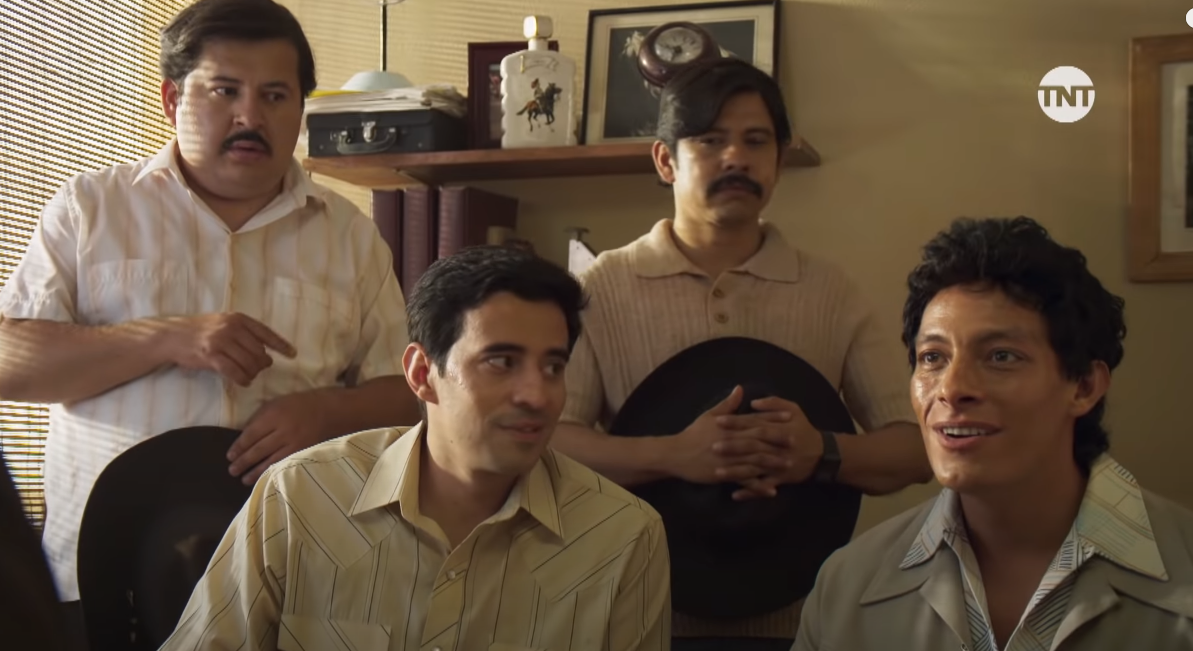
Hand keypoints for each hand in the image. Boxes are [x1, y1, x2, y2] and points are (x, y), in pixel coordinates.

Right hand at [161, 312, 295, 386]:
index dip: (281, 344)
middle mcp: (231, 328)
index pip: (266, 332)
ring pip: (249, 363)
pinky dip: (242, 379)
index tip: (293, 354)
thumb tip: (266, 350)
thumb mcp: (225, 323)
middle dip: (261, 365)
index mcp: (238, 319)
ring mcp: (221, 341)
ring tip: (248, 376)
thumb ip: (244, 332)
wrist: (173, 336)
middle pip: (259, 352)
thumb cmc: (202, 331)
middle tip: (257, 369)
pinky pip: (235, 372)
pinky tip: (243, 381)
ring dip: (252, 373)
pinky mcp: (211, 355)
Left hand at [227, 390, 332, 483]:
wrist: (327, 411)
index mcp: (274, 415)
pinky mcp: (304, 453)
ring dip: (255, 472)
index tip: (229, 456)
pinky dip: (273, 472)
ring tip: (244, 480)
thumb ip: (259, 418)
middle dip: (244, 462)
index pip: (251, 434)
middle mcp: (284, 430)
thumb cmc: (297, 406)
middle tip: (232, 471)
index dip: (239, 447)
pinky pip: (285, 465)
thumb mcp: (276, 404)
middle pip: (259, 449)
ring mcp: (295, 443)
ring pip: (271, 461)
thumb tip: (243, 436)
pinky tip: (264, 478)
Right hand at [665, 386, 792, 484]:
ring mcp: (729, 459)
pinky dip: (758, 486)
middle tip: (796, 441)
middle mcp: (732, 441)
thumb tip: (740, 389)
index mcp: (730, 426)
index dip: (773, 418)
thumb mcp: (709, 416)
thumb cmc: (693, 434)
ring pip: (754, 460)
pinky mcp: (725, 474)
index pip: (755, 420)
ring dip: (772, 463)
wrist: (676, 454)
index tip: (790, 416)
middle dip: (778, 440)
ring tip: (788, 464)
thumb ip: (727, 404)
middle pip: (759, 440)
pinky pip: (745, 480)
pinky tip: (772, 490)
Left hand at [713, 396, 824, 499]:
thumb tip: (753, 402)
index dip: (736, 422)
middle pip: (751, 446)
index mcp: (777, 428)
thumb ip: (774, 403)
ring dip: (735, 472)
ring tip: (717, 473)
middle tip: (712, 447)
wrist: (823, 454)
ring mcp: (777, 465)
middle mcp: (775, 447)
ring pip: (754, 469)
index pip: (753, 424)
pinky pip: (763, 487)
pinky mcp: (780, 479)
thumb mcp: (794, 409)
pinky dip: (750, 492)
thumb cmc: (804, 429)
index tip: (718, 421)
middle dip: (732, 447)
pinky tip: (734, 495)